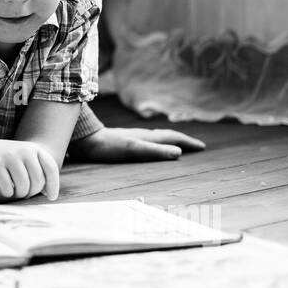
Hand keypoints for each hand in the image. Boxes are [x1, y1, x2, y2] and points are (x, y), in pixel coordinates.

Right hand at [0, 140, 59, 200]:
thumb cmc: (9, 162)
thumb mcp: (26, 160)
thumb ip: (39, 173)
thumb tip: (50, 193)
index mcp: (34, 149)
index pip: (51, 168)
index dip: (53, 185)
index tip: (51, 197)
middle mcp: (24, 150)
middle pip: (38, 180)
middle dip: (33, 192)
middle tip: (26, 193)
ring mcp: (10, 156)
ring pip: (23, 186)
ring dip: (20, 194)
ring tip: (16, 191)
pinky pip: (7, 188)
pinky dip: (7, 193)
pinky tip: (5, 189)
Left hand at [70, 127, 205, 162]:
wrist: (85, 140)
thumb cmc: (108, 147)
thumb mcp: (134, 150)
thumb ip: (155, 151)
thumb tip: (178, 153)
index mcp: (147, 137)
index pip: (173, 138)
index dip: (188, 142)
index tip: (202, 147)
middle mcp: (142, 135)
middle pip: (167, 136)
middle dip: (182, 140)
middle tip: (196, 146)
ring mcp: (133, 137)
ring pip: (156, 138)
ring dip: (170, 141)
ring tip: (176, 145)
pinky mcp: (123, 141)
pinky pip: (146, 142)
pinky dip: (155, 144)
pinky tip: (148, 147)